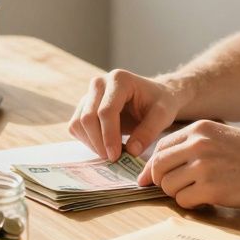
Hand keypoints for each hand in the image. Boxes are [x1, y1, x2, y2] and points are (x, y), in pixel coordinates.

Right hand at [68, 69, 183, 160]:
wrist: (154, 97)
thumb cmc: (160, 103)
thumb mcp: (163, 115)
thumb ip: (149, 131)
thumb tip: (132, 151)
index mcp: (119, 79)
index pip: (106, 111)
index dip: (109, 136)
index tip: (116, 156)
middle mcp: (99, 83)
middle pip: (88, 117)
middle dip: (98, 142)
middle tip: (113, 159)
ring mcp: (89, 94)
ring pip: (78, 123)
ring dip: (91, 143)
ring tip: (111, 154)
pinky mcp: (83, 106)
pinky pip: (76, 126)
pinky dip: (87, 140)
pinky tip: (105, 146)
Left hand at [136, 120, 239, 208]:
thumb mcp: (223, 137)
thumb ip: (196, 145)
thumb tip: (165, 164)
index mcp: (199, 129)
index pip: (160, 146)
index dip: (153, 165)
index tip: (152, 177)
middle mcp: (198, 145)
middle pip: (158, 166)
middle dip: (160, 181)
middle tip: (172, 190)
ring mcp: (203, 166)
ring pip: (168, 185)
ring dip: (177, 194)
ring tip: (196, 194)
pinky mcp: (211, 189)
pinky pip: (183, 201)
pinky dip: (191, 205)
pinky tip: (205, 202)